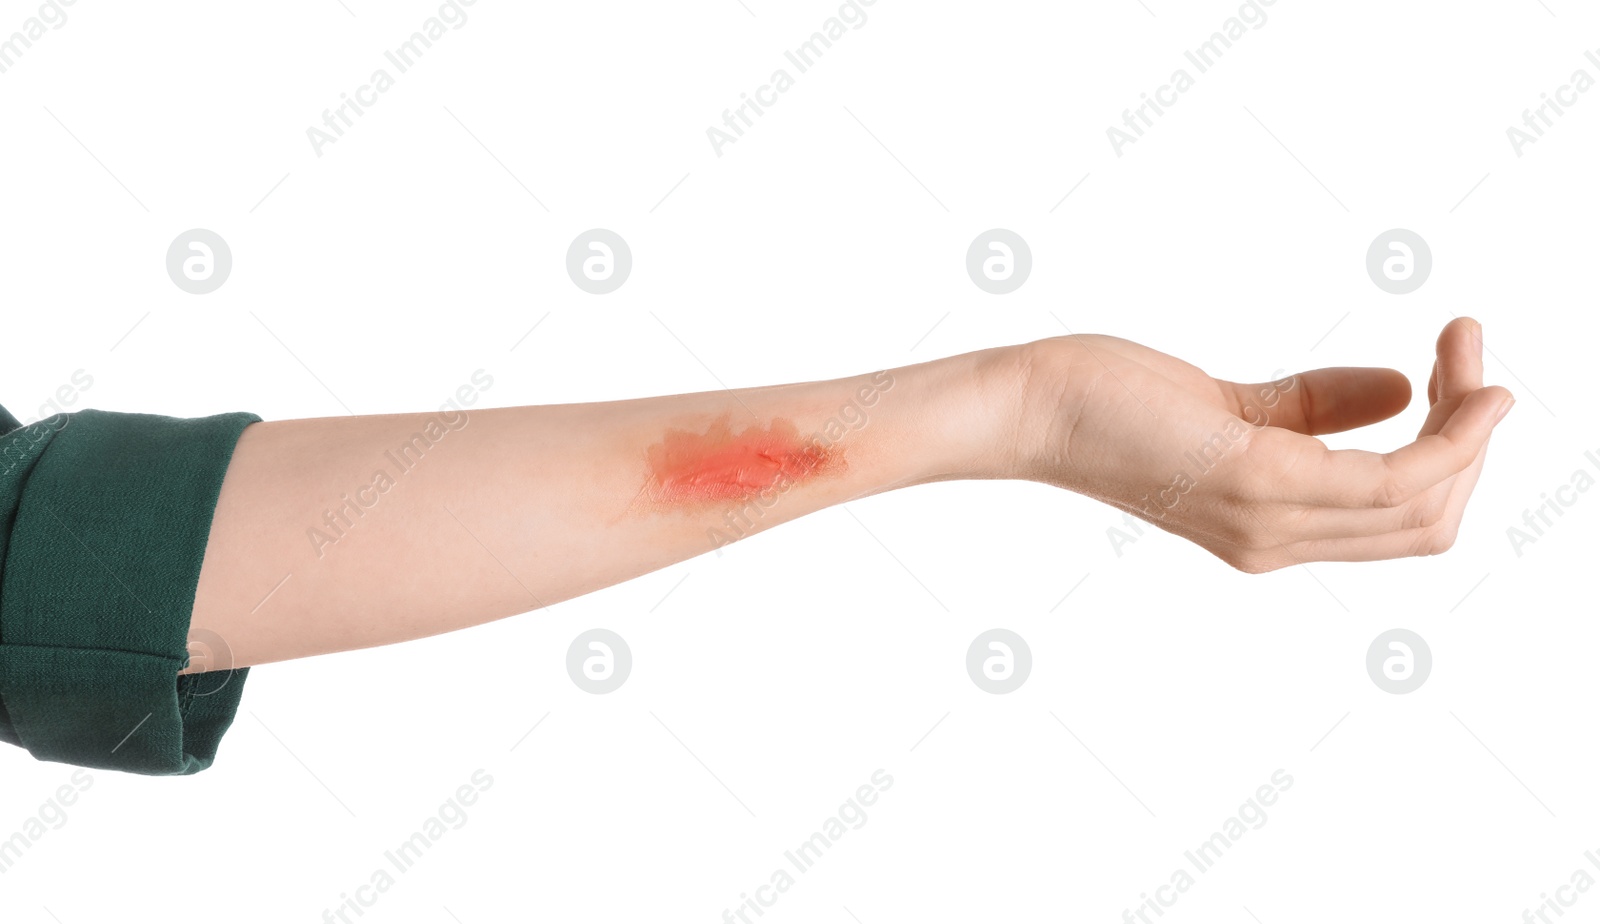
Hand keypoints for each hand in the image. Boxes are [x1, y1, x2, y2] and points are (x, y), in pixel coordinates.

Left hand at [1009, 317, 1512, 570]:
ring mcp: (1269, 518)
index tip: (1463, 376)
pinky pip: (1387, 476)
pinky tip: (1442, 369)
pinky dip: (1441, 430)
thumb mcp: (1232, 409)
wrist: (1028, 407)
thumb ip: (1313, 410)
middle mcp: (1276, 541)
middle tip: (1472, 352)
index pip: (1403, 523)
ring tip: (1464, 343)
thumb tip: (1398, 391)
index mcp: (1272, 531)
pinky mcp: (1256, 476)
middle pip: (1429, 520)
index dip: (1454, 456)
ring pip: (1422, 500)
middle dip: (1472, 436)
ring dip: (1466, 420)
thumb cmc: (1109, 403)